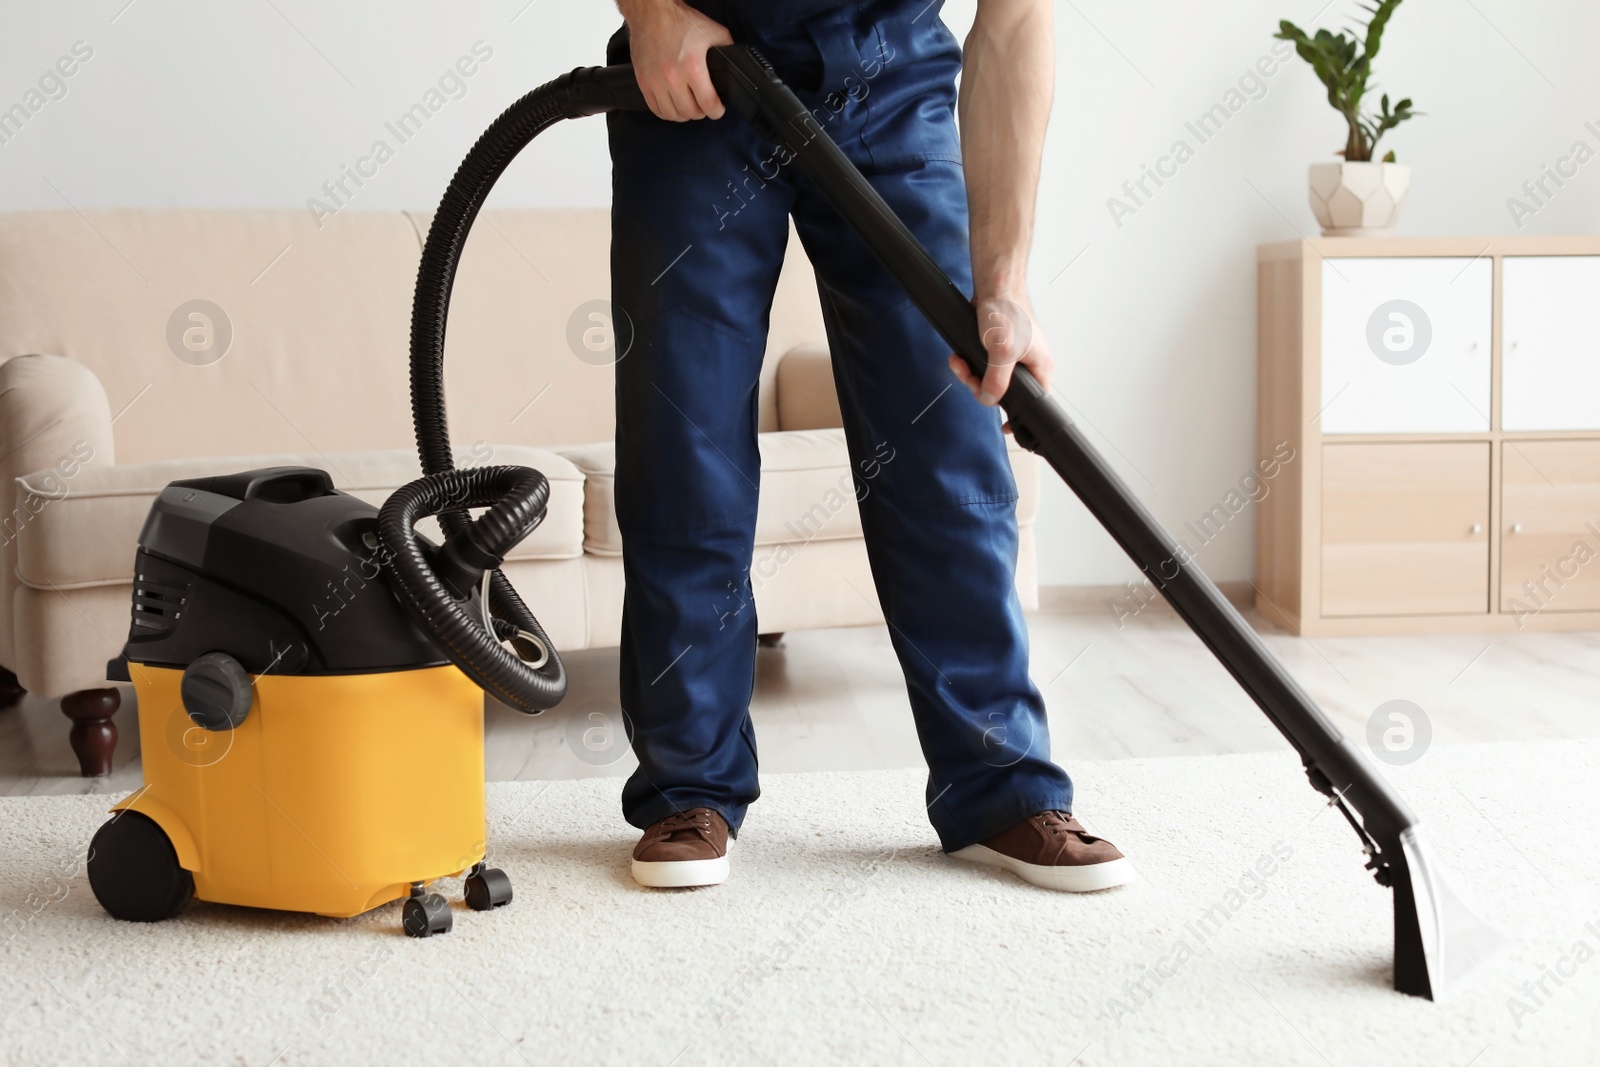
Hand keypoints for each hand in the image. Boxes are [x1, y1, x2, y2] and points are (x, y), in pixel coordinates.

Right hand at [619, 0, 732, 120]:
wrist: (652, 12)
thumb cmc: (681, 21)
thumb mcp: (713, 32)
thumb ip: (727, 49)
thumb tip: (735, 64)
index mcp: (692, 67)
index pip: (708, 104)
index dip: (717, 111)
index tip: (718, 110)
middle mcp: (672, 77)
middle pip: (690, 112)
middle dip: (702, 112)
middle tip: (704, 106)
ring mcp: (655, 81)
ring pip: (672, 114)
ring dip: (684, 114)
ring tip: (689, 106)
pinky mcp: (643, 81)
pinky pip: (655, 109)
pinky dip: (667, 112)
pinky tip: (673, 105)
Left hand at [947, 294, 1052, 426]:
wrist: (995, 284)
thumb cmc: (1007, 309)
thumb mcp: (1001, 352)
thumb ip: (996, 382)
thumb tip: (991, 401)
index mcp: (1040, 368)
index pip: (1035, 403)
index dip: (1018, 417)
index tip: (1005, 427)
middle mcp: (1030, 364)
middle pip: (1004, 392)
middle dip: (980, 387)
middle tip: (967, 376)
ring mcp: (1014, 356)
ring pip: (990, 379)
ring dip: (970, 374)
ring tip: (958, 363)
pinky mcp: (998, 348)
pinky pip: (983, 366)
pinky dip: (969, 363)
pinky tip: (959, 357)